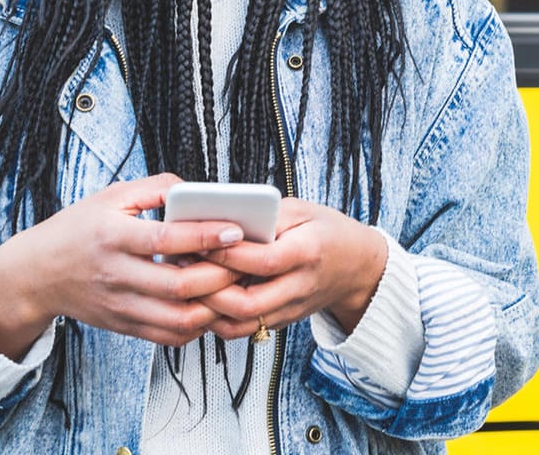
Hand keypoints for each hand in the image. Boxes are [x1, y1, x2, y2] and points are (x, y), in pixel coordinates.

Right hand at [0, 173, 252, 357]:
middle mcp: (116, 275)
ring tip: (234, 286)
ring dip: (214, 306)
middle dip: (221, 276)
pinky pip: (169, 336)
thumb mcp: (112, 197)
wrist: (37, 275)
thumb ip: (157, 187)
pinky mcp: (125, 326)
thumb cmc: (80, 228)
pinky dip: (198, 325)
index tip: (236, 229)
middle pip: (178, 286)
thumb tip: (199, 190)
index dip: (205, 236)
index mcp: (112, 237)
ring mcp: (120, 306)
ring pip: (179, 319)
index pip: (165, 240)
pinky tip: (211, 304)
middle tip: (247, 261)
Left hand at [198, 198, 388, 336]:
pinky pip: (241, 329)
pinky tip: (199, 298)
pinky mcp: (279, 323)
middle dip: (208, 288)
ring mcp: (289, 310)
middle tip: (182, 267)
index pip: (264, 260)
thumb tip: (223, 221)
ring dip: (207, 309)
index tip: (200, 240)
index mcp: (308, 253)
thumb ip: (266, 216)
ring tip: (185, 284)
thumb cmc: (325, 231)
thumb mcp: (302, 210)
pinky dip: (216, 318)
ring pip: (240, 324)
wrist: (356, 268)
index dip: (228, 254)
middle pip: (248, 303)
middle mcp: (299, 287)